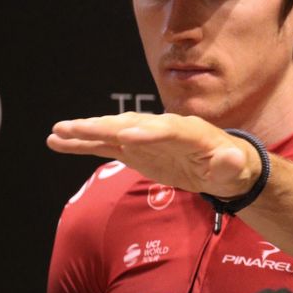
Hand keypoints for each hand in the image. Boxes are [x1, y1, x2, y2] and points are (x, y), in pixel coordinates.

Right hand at [47, 112, 260, 199]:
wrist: (221, 165)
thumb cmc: (230, 166)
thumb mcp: (235, 168)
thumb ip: (230, 164)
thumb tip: (232, 159)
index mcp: (190, 131)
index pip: (168, 130)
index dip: (149, 133)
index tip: (127, 137)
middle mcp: (163, 128)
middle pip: (132, 124)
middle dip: (106, 126)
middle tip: (78, 128)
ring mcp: (145, 137)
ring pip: (112, 131)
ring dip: (86, 131)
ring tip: (58, 131)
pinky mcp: (134, 149)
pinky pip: (105, 145)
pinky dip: (82, 144)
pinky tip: (57, 142)